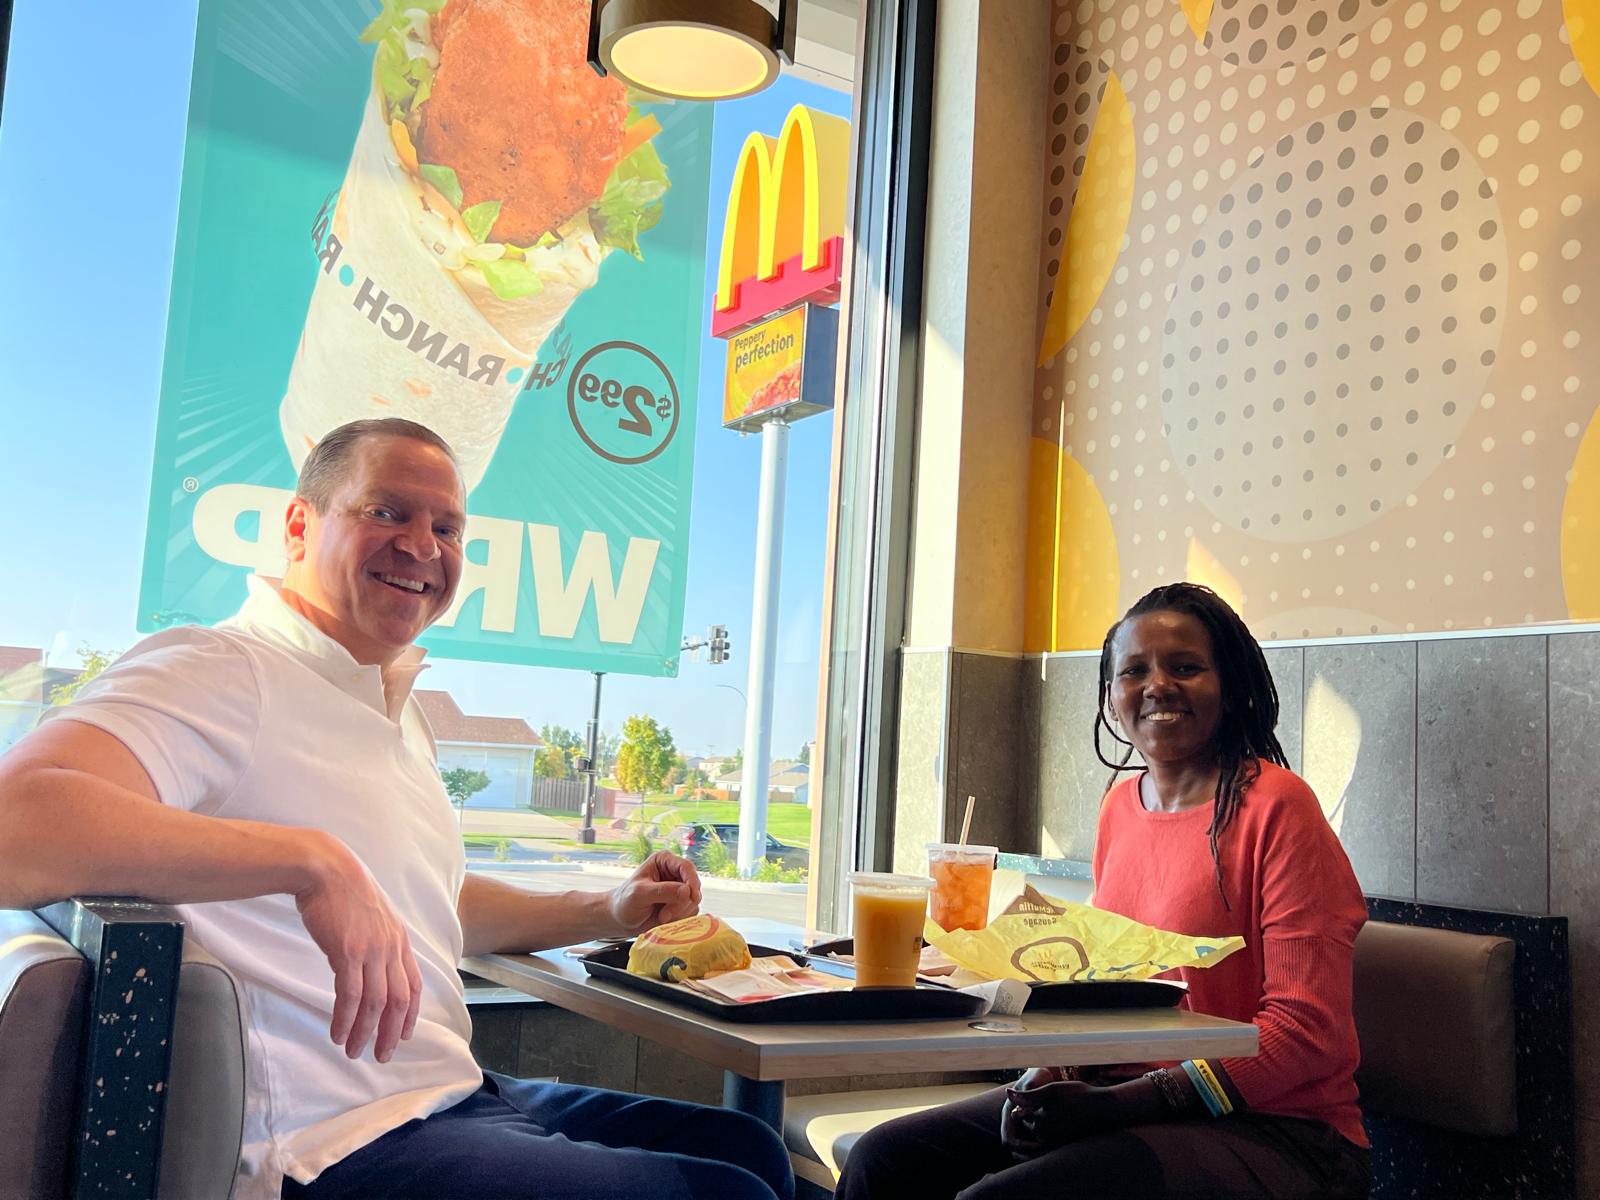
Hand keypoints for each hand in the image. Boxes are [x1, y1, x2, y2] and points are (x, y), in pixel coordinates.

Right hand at [294, 835, 420, 1063]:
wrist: (326, 869)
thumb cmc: (345, 891)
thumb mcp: (374, 916)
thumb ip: (379, 941)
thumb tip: (372, 966)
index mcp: (399, 939)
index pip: (413, 985)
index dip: (411, 1014)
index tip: (406, 1035)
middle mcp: (391, 947)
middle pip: (398, 1001)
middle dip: (391, 1033)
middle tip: (382, 1055)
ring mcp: (371, 950)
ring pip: (375, 1004)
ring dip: (365, 1032)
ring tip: (355, 1051)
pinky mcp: (347, 952)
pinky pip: (350, 996)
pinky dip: (345, 1019)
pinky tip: (338, 1033)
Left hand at [607, 850, 701, 934]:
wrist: (621, 919)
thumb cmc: (625, 901)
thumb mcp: (640, 893)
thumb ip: (663, 891)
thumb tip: (687, 891)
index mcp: (664, 861)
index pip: (686, 867)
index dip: (692, 881)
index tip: (692, 898)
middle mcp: (675, 873)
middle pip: (693, 885)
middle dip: (681, 903)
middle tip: (664, 916)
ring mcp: (680, 890)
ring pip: (694, 901)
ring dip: (680, 913)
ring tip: (661, 917)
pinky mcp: (681, 905)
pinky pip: (691, 912)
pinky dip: (680, 919)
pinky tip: (665, 920)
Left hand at [1000, 1076, 1122, 1159]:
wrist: (1105, 1110)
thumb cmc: (1078, 1096)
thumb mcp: (1051, 1091)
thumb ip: (1027, 1095)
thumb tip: (1007, 1094)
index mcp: (1040, 1121)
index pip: (1022, 1113)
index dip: (1028, 1103)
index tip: (1041, 1096)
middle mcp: (1046, 1135)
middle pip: (1031, 1124)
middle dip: (1034, 1114)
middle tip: (1054, 1104)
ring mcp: (1056, 1142)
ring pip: (1041, 1131)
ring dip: (1043, 1122)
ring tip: (1061, 1110)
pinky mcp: (1065, 1145)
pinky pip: (1051, 1138)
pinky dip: (1053, 1130)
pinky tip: (1066, 1118)